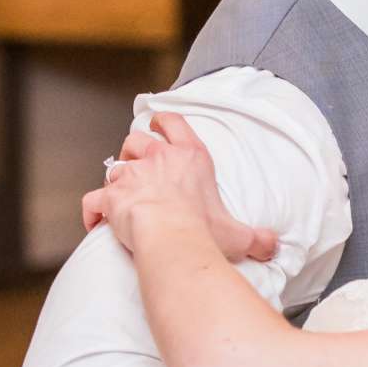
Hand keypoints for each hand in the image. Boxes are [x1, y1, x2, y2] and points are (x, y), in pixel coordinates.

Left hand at [81, 111, 279, 260]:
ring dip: (116, 180)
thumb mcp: (238, 234)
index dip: (163, 121)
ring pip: (114, 168)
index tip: (157, 122)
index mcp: (191, 158)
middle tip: (137, 164)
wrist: (171, 240)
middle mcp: (158, 160)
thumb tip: (274, 245)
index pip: (174, 123)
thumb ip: (258, 238)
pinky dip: (93, 211)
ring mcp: (131, 176)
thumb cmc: (203, 232)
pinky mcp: (111, 198)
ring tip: (121, 197)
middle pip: (137, 140)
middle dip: (134, 150)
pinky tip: (96, 222)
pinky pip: (93, 200)